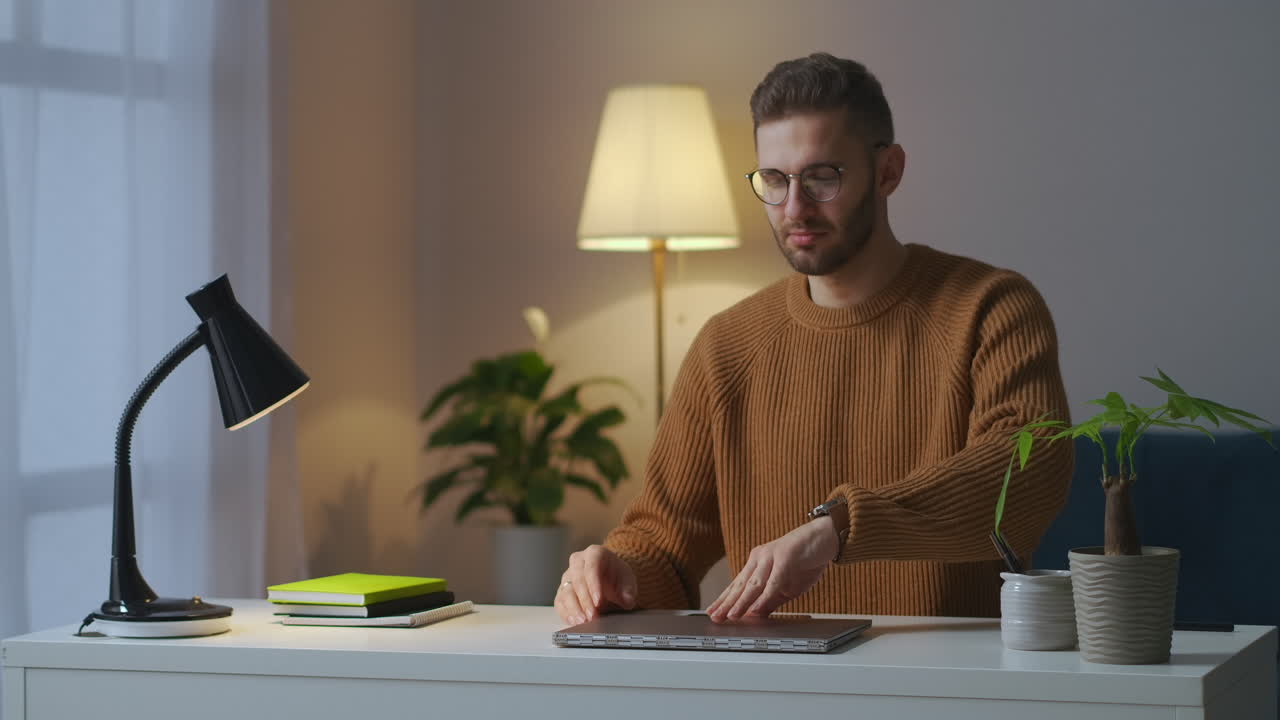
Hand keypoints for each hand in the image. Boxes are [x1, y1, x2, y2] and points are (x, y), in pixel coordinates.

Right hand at [554, 544, 636, 624]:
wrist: (610, 579)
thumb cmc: (617, 576)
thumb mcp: (628, 580)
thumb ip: (628, 590)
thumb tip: (627, 600)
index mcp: (595, 553)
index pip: (592, 567)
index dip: (594, 585)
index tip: (599, 601)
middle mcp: (578, 562)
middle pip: (577, 580)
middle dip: (585, 600)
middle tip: (593, 616)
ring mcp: (568, 576)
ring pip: (566, 591)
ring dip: (574, 608)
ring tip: (584, 621)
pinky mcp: (562, 590)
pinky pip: (559, 602)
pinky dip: (566, 613)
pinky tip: (574, 622)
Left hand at [706, 516, 835, 621]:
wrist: (825, 537)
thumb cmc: (805, 560)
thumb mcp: (786, 586)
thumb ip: (770, 600)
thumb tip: (754, 615)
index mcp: (757, 564)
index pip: (738, 585)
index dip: (725, 600)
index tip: (712, 613)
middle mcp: (760, 558)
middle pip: (741, 585)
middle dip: (727, 603)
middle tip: (715, 617)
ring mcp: (771, 556)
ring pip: (754, 583)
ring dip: (742, 601)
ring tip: (731, 615)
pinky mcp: (786, 556)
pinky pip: (774, 580)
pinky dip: (765, 595)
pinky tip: (757, 606)